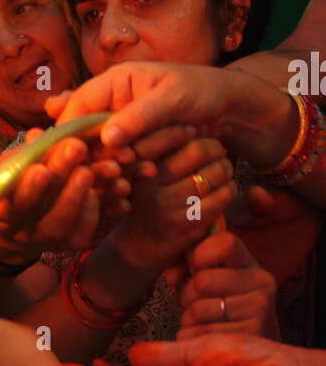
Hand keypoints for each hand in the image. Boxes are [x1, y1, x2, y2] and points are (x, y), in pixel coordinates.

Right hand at [0, 135, 99, 263]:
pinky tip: (101, 189)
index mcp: (0, 210)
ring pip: (61, 225)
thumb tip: (36, 134)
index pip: (11, 201)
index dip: (27, 187)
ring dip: (77, 194)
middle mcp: (20, 230)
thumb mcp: (12, 169)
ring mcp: (45, 241)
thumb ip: (23, 154)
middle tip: (77, 148)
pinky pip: (82, 233)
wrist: (22, 227)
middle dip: (59, 176)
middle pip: (39, 210)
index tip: (42, 169)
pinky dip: (93, 210)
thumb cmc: (16, 188)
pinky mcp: (68, 245)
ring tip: (90, 169)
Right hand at [47, 62, 296, 170]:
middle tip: (123, 165)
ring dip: (116, 165)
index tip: (82, 156)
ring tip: (144, 169)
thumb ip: (138, 117)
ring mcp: (121, 127)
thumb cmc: (202, 91)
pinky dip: (129, 172)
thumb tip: (106, 139)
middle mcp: (110, 104)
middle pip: (82, 135)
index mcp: (113, 82)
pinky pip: (119, 162)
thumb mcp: (172, 99)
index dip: (72, 133)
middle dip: (99, 154)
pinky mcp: (132, 146)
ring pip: (100, 153)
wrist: (229, 107)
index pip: (75, 108)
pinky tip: (146, 176)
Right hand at [114, 137, 235, 271]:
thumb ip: (163, 144)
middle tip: (216, 152)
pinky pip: (222, 197)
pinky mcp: (187, 224)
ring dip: (224, 170)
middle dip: (214, 148)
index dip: (188, 129)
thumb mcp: (145, 166)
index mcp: (137, 162)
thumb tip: (201, 124)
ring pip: (214, 173)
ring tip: (220, 172)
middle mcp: (150, 182)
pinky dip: (228, 190)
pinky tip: (222, 190)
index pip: (168, 133)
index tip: (197, 130)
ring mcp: (168, 205)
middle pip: (197, 150)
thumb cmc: (151, 193)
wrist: (143, 241)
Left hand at [175, 230, 278, 339]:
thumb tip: (171, 275)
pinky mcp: (247, 339)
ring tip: (203, 324)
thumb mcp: (214, 285)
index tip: (195, 267)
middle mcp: (262, 286)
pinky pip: (197, 336)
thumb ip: (189, 269)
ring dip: (188, 320)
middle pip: (202, 281)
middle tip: (196, 305)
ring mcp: (259, 313)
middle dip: (187, 295)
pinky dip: (190, 340)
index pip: (225, 243)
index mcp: (252, 267)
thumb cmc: (224, 314)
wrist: (255, 356)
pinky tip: (206, 341)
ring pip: (197, 311)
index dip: (200, 253)